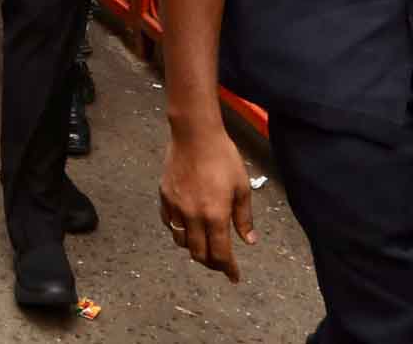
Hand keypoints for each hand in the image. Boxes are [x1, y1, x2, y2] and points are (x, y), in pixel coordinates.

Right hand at [158, 125, 258, 282]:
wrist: (194, 135)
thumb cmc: (222, 157)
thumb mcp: (242, 187)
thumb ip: (244, 217)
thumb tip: (248, 240)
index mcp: (215, 215)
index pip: (220, 253)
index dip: (228, 269)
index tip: (234, 277)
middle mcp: (193, 216)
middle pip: (198, 253)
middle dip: (211, 263)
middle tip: (220, 263)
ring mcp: (175, 206)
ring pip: (181, 241)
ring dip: (193, 248)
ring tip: (203, 245)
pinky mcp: (164, 196)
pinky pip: (169, 223)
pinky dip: (178, 231)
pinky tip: (186, 226)